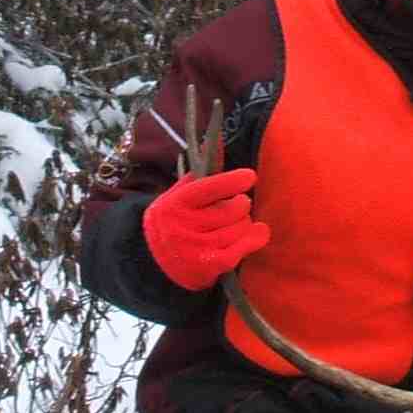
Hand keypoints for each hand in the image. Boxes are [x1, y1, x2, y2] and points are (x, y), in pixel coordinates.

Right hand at [143, 167, 270, 289]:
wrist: (154, 263)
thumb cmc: (173, 222)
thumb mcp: (176, 196)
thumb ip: (197, 176)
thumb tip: (215, 146)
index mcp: (176, 203)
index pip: (208, 188)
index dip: (232, 181)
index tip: (249, 177)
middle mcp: (184, 226)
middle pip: (231, 210)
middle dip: (241, 205)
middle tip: (240, 205)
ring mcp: (197, 248)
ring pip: (239, 228)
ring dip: (245, 224)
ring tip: (238, 223)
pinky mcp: (209, 266)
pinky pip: (242, 249)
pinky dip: (254, 239)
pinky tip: (258, 234)